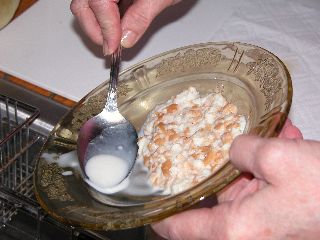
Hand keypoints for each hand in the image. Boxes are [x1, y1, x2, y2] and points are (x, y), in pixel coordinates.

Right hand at [70, 0, 180, 54]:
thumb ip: (140, 17)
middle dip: (95, 29)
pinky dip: (104, 17)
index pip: (98, 3)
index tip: (113, 47)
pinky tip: (116, 27)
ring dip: (98, 25)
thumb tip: (125, 39)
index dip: (105, 28)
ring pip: (86, 4)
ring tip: (114, 39)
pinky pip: (96, 2)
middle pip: (83, 4)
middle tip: (110, 46)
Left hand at [152, 120, 319, 239]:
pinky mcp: (283, 213)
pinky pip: (266, 184)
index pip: (180, 228)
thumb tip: (235, 146)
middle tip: (211, 143)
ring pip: (243, 186)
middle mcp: (247, 230)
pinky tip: (284, 139)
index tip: (148, 205)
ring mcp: (266, 222)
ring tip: (267, 135)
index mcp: (237, 228)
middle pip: (213, 199)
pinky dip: (269, 165)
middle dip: (216, 166)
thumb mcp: (280, 158)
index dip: (160, 216)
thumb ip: (244, 149)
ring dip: (251, 160)